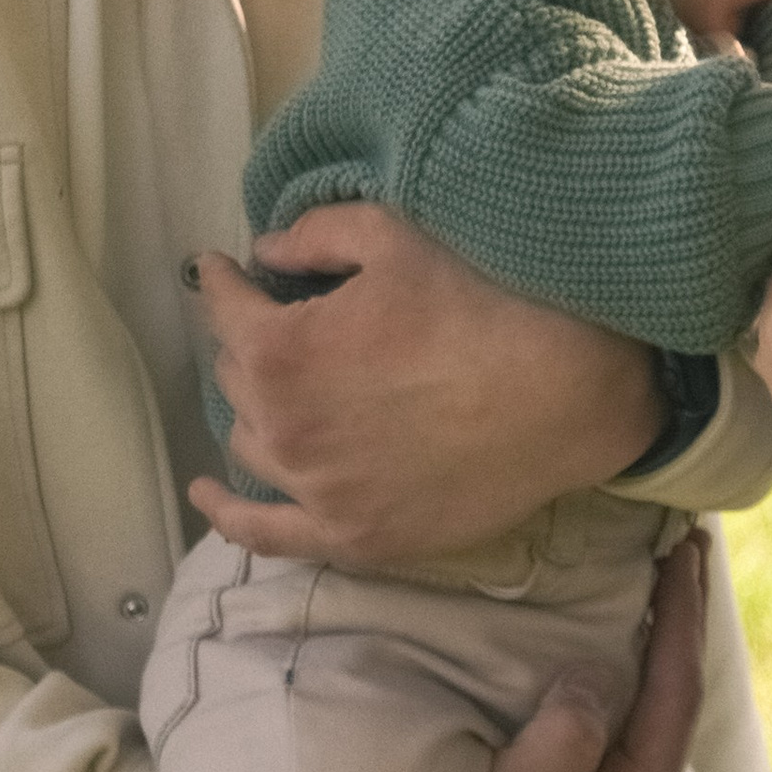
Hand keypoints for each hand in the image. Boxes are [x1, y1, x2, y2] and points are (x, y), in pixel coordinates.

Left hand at [191, 206, 663, 564]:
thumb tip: (263, 250)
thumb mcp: (396, 240)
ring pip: (249, 443)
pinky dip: (230, 515)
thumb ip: (315, 236)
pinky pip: (268, 533)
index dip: (223, 281)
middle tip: (280, 320)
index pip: (225, 308)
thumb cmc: (481, 307)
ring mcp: (315, 491)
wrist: (561, 397)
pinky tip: (209, 494)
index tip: (226, 268)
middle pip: (237, 377)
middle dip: (249, 340)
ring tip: (277, 388)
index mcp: (281, 351)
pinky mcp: (352, 535)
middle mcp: (282, 427)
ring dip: (254, 408)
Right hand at [467, 532, 708, 771]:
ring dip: (663, 648)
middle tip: (684, 544)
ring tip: (663, 580)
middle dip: (683, 623)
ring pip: (662, 720)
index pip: (674, 698)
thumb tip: (593, 675)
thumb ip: (555, 746)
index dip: (680, 619)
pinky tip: (627, 646)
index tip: (681, 551)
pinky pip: (637, 737)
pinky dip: (638, 681)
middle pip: (679, 705)